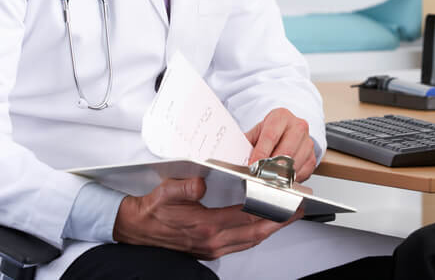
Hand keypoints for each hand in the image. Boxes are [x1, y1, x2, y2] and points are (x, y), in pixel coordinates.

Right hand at [113, 177, 299, 258]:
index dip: (270, 208)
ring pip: (251, 241)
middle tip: (300, 208)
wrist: (134, 229)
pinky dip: (257, 234)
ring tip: (290, 215)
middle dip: (281, 221)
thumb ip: (185, 187)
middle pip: (256, 232)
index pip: (247, 216)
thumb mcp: (165, 192)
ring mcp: (212, 248)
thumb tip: (203, 183)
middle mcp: (212, 241)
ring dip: (272, 229)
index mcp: (205, 226)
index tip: (288, 200)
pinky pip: (241, 244)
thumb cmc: (151, 209)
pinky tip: (265, 225)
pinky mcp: (210, 250)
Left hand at [245, 108, 316, 181]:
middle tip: (259, 176)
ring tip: (268, 178)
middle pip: (285, 152)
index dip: (260, 154)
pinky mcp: (312, 156)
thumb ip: (246, 143)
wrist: (287, 131)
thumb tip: (233, 156)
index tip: (252, 166)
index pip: (271, 136)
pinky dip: (290, 179)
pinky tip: (281, 177)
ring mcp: (307, 141)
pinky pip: (302, 172)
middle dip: (270, 167)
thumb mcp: (256, 132)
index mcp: (281, 116)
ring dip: (280, 175)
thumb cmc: (270, 132)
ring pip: (294, 164)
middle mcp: (298, 126)